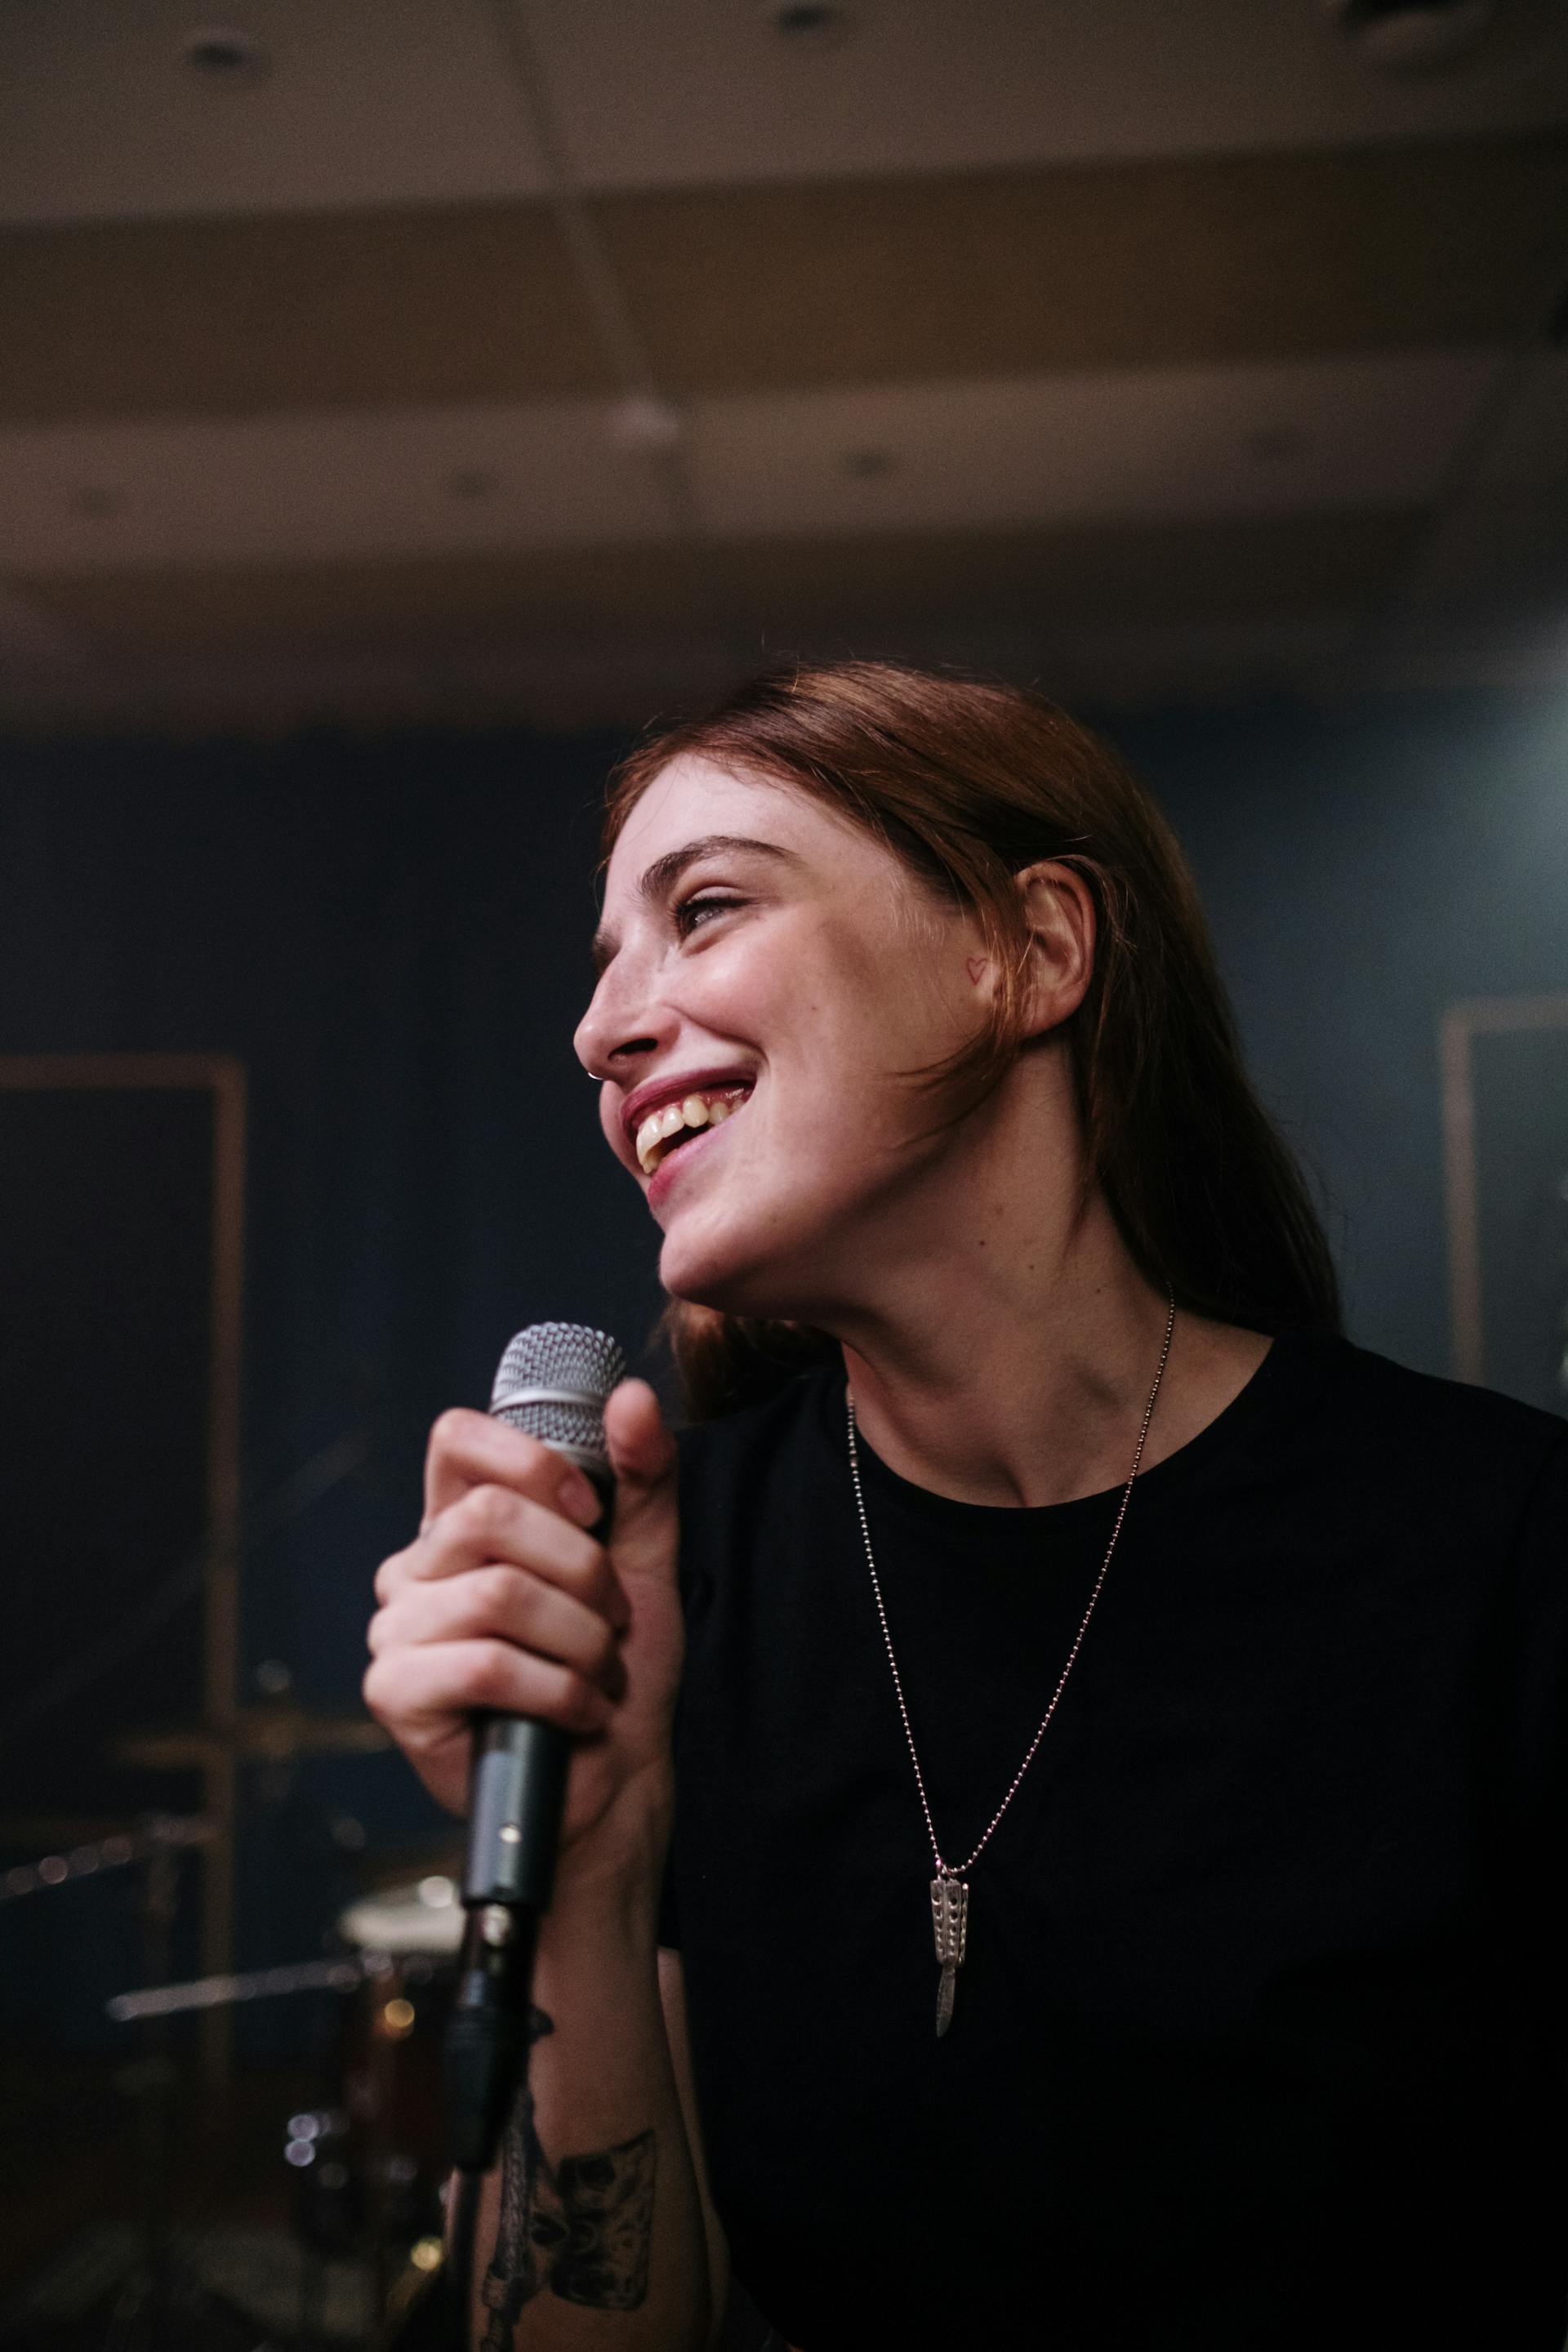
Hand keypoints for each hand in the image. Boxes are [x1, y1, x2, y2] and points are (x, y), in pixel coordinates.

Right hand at [363, 1381, 681, 1877]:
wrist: (615, 1780)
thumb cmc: (618, 1668)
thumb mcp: (644, 1558)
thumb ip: (641, 1475)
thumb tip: (633, 1395)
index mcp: (461, 1523)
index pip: (457, 1438)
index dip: (529, 1458)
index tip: (590, 1508)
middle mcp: (417, 1567)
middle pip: (490, 1516)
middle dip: (581, 1570)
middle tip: (612, 1619)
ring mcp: (397, 1630)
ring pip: (496, 1594)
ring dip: (578, 1639)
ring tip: (598, 1671)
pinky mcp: (395, 1693)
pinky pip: (483, 1665)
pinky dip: (556, 1690)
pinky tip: (578, 1711)